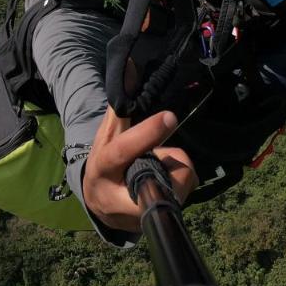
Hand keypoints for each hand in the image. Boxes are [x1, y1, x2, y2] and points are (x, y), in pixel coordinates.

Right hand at [81, 106, 197, 232]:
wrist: (100, 203)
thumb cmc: (106, 163)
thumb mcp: (107, 136)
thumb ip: (120, 106)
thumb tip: (130, 64)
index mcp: (103, 167)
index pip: (124, 150)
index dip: (146, 134)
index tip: (170, 117)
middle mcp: (117, 197)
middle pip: (160, 178)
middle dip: (171, 162)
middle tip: (166, 153)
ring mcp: (139, 215)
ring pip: (179, 182)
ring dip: (175, 168)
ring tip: (157, 169)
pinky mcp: (156, 221)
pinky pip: (185, 192)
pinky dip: (181, 181)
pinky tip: (164, 182)